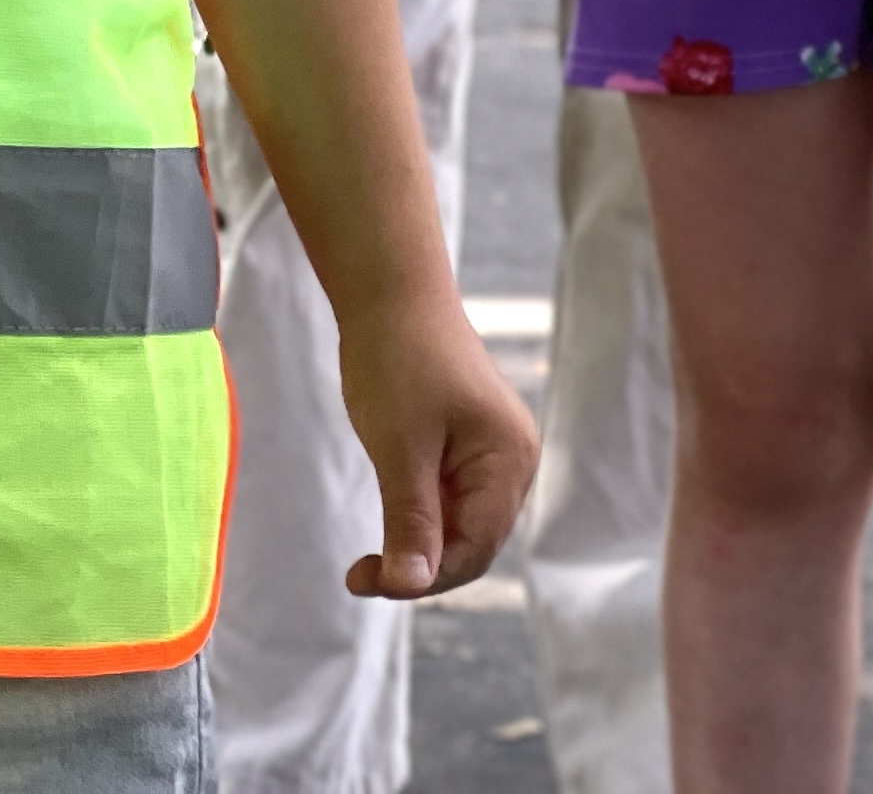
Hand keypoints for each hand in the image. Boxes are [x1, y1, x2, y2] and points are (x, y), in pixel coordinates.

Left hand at [335, 294, 539, 599]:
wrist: (388, 288)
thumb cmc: (396, 358)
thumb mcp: (399, 447)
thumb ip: (411, 518)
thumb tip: (411, 584)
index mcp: (509, 462)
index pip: (473, 549)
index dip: (422, 577)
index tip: (364, 581)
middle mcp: (514, 461)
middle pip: (471, 542)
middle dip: (419, 565)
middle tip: (358, 576)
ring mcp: (494, 450)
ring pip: (458, 522)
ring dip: (416, 542)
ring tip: (366, 558)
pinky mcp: (469, 441)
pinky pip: (449, 495)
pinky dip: (417, 513)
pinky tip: (385, 519)